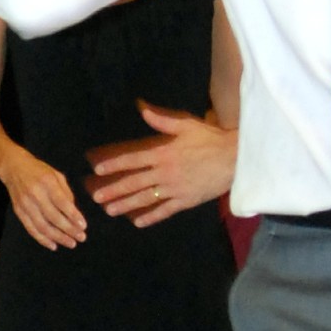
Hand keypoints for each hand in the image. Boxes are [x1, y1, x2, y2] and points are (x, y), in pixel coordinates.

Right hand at [3, 153, 84, 250]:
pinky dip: (43, 240)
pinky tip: (54, 245)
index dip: (73, 216)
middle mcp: (35, 194)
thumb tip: (74, 213)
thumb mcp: (56, 175)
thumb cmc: (39, 171)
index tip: (84, 226)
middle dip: (69, 230)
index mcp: (47, 182)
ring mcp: (25, 204)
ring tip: (71, 243)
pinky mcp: (19, 212)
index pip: (62, 202)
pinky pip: (31, 229)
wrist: (13, 167)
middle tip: (81, 237)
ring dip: (58, 238)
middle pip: (53, 217)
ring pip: (42, 226)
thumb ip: (66, 192)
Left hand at [87, 104, 237, 228]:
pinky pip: (165, 211)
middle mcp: (165, 173)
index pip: (133, 160)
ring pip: (145, 199)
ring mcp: (174, 189)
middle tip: (96, 198)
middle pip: (134, 183)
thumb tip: (140, 107)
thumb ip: (161, 118)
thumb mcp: (185, 125)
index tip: (97, 171)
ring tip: (109, 211)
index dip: (114, 165)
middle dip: (114, 190)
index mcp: (163, 154)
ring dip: (126, 205)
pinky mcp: (185, 201)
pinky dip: (151, 217)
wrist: (234, 160)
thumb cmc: (210, 139)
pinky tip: (138, 223)